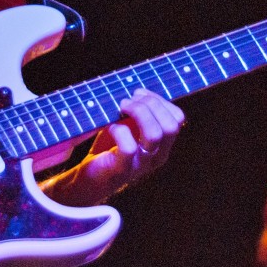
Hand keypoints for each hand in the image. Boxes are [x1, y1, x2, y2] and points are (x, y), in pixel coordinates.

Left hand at [41, 89, 184, 205]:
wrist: (89, 177)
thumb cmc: (109, 148)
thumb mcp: (128, 126)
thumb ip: (138, 111)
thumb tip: (137, 89)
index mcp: (162, 144)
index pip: (177, 118)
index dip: (160, 100)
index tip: (139, 93)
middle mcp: (157, 155)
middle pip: (170, 125)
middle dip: (150, 104)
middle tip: (128, 100)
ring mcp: (141, 164)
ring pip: (156, 134)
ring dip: (139, 113)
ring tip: (121, 107)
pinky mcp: (123, 170)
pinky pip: (130, 148)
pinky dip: (120, 131)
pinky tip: (110, 126)